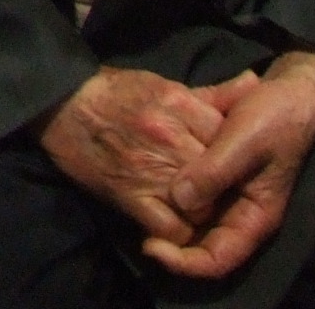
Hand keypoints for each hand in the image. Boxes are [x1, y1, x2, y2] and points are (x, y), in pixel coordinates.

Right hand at [34, 66, 248, 247]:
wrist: (60, 104)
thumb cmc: (114, 92)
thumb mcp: (164, 84)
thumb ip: (211, 93)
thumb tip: (254, 83)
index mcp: (181, 105)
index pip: (230, 138)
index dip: (235, 156)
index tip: (232, 165)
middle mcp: (171, 138)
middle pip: (221, 177)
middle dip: (223, 188)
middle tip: (217, 192)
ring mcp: (151, 169)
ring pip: (202, 208)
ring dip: (201, 212)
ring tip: (194, 208)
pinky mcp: (130, 195)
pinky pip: (171, 228)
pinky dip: (177, 231)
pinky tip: (172, 221)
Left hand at [143, 51, 314, 281]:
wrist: (286, 90)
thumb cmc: (273, 118)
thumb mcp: (245, 142)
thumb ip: (214, 171)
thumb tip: (178, 199)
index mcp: (253, 216)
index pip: (218, 259)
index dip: (184, 262)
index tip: (151, 247)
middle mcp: (235, 211)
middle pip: (198, 242)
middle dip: (167, 240)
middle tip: (134, 225)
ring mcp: (222, 193)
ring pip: (187, 218)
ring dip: (164, 214)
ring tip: (133, 198)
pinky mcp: (210, 172)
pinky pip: (187, 190)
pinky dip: (167, 186)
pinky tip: (145, 175)